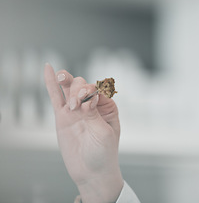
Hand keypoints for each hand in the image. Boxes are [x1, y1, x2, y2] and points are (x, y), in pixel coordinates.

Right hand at [44, 63, 123, 202]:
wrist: (92, 172)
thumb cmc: (104, 153)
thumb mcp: (103, 133)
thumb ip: (93, 114)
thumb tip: (86, 97)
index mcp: (107, 106)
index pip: (98, 89)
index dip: (91, 91)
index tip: (88, 104)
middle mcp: (91, 105)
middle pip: (83, 85)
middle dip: (79, 89)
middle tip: (77, 107)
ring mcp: (76, 110)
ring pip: (69, 87)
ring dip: (66, 80)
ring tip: (61, 77)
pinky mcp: (62, 117)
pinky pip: (56, 97)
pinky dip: (51, 83)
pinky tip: (49, 69)